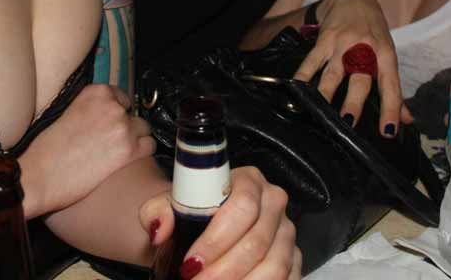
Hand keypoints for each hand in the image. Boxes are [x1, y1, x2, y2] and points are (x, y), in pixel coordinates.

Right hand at [17, 84, 154, 215]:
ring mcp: (122, 127)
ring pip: (145, 129)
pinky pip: (150, 146)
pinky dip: (142, 153)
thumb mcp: (67, 113)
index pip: (121, 97)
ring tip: (119, 152)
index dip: (116, 112)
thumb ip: (91, 109)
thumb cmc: (47, 149)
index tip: (109, 123)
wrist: (39, 175)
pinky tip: (127, 160)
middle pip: (133, 114)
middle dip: (126, 127)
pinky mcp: (129, 151)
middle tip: (111, 142)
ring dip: (136, 139)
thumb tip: (107, 114)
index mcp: (95, 92)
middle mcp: (112, 106)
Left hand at [139, 166, 299, 279]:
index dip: (217, 239)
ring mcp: (286, 231)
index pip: (242, 206)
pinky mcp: (293, 257)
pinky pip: (287, 278)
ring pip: (274, 265)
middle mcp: (273, 202)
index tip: (191, 263)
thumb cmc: (190, 212)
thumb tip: (160, 229)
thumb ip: (157, 211)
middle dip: (223, 271)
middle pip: (257, 241)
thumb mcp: (168, 205)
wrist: (204, 224)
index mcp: (248, 180)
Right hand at [293, 0, 411, 136]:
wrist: (354, 0)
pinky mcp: (325, 39)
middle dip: (354, 102)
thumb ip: (395, 90)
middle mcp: (365, 50)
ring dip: (326, 93)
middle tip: (348, 123)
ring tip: (319, 111)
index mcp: (385, 56)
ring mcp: (343, 44)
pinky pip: (312, 61)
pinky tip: (296, 89)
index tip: (389, 132)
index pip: (390, 86)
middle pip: (360, 79)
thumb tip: (407, 121)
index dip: (391, 109)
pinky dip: (302, 75)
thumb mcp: (387, 56)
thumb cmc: (374, 35)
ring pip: (333, 72)